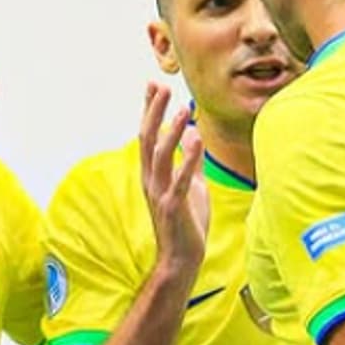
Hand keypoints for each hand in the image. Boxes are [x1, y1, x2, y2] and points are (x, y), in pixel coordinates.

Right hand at [139, 82, 209, 274]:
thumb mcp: (190, 186)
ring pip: (160, 155)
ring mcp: (160, 193)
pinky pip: (179, 179)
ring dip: (171, 130)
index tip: (153, 84)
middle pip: (148, 138)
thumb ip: (189, 161)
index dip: (149, 109)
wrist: (181, 259)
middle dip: (153, 112)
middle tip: (162, 87)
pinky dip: (188, 158)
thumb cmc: (186, 223)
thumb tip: (191, 134)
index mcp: (152, 173)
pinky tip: (196, 137)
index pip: (148, 134)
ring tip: (183, 108)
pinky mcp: (173, 207)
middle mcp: (150, 179)